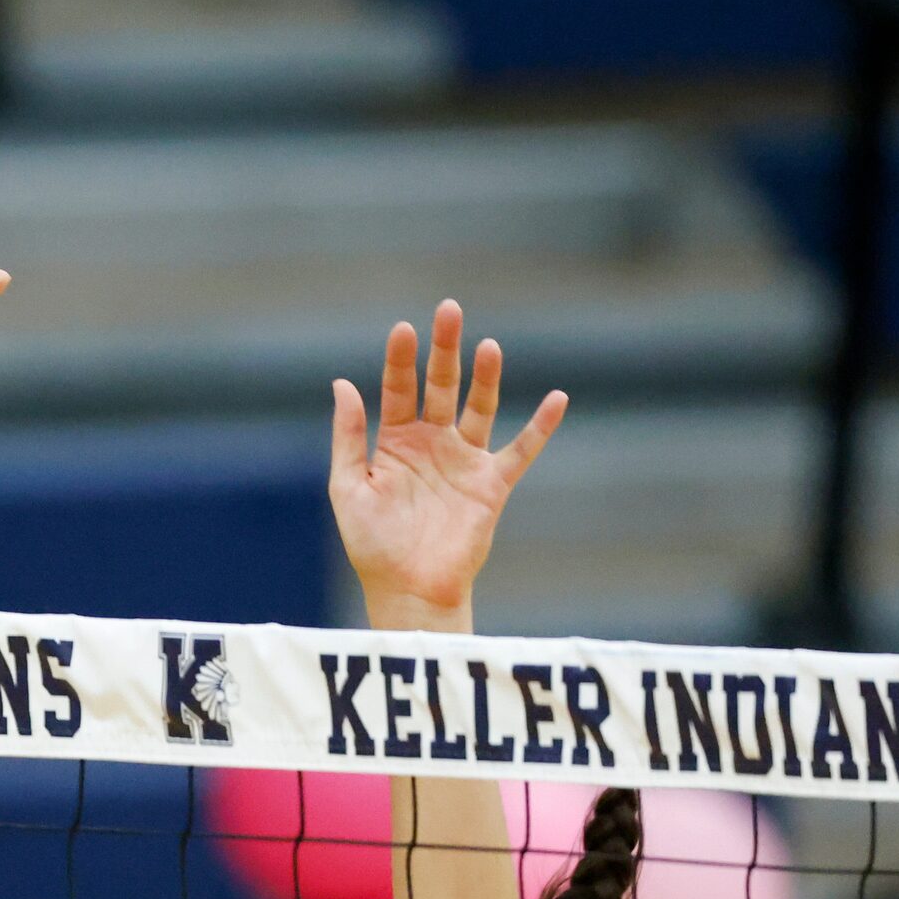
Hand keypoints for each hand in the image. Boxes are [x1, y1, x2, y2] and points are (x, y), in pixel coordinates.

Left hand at [329, 301, 567, 632]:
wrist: (407, 588)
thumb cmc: (372, 544)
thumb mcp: (349, 487)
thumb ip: (348, 437)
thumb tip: (341, 385)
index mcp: (394, 441)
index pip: (398, 389)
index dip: (401, 360)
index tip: (404, 329)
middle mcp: (432, 443)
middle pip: (441, 386)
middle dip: (444, 350)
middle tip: (449, 310)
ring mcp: (464, 460)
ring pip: (480, 408)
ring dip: (486, 377)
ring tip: (488, 346)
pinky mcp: (491, 484)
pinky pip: (521, 450)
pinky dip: (541, 426)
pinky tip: (557, 398)